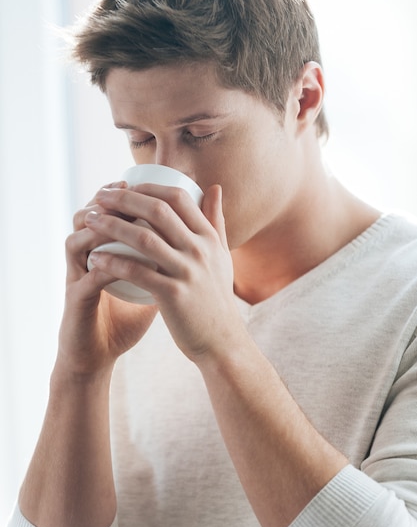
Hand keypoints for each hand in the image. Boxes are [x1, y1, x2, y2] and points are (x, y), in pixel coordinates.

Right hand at [58, 181, 156, 376]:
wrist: (100, 354)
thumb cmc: (125, 320)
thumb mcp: (149, 288)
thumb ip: (166, 266)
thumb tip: (195, 247)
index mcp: (101, 253)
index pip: (107, 215)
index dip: (124, 197)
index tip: (149, 184)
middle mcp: (85, 260)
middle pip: (88, 218)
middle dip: (110, 202)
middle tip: (130, 188)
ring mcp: (77, 278)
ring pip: (77, 240)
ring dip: (100, 226)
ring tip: (123, 217)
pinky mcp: (75, 300)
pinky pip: (86, 275)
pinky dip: (104, 264)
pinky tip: (120, 257)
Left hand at [84, 182, 244, 361]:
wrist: (221, 340)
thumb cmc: (216, 296)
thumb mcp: (221, 255)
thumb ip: (216, 220)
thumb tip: (214, 187)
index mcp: (209, 237)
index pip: (179, 198)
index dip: (150, 187)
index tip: (126, 186)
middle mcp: (200, 250)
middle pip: (158, 211)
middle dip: (125, 199)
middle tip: (101, 196)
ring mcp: (187, 272)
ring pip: (144, 239)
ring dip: (112, 226)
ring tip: (90, 220)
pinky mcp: (173, 296)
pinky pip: (137, 273)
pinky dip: (114, 262)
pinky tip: (96, 257)